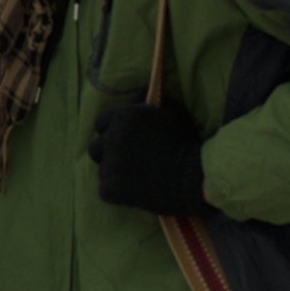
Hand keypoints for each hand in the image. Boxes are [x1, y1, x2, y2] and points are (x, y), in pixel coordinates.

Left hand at [88, 102, 209, 215]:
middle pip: (96, 148)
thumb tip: (135, 97)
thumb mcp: (171, 111)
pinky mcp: (110, 190)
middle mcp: (111, 139)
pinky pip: (106, 190)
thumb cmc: (186, 142)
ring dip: (115, 173)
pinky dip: (118, 193)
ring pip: (103, 170)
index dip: (111, 131)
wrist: (194, 178)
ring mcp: (108, 166)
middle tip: (127, 161)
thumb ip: (148, 101)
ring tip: (136, 178)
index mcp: (122, 117)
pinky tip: (136, 192)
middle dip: (107, 153)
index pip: (101, 123)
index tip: (123, 140)